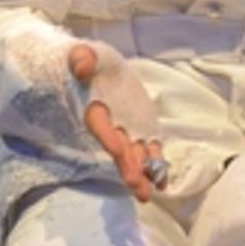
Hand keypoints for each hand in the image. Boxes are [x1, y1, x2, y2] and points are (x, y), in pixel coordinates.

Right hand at [69, 43, 165, 202]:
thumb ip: (83, 58)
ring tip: (151, 192)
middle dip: (128, 167)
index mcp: (94, 108)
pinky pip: (149, 148)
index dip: (108, 137)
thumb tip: (82, 65)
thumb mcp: (86, 53)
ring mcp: (127, 129)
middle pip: (118, 149)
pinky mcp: (141, 129)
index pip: (100, 126)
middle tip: (137, 187)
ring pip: (134, 154)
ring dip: (142, 173)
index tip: (119, 150)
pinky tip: (163, 181)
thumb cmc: (91, 62)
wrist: (100, 69)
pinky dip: (156, 164)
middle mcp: (110, 124)